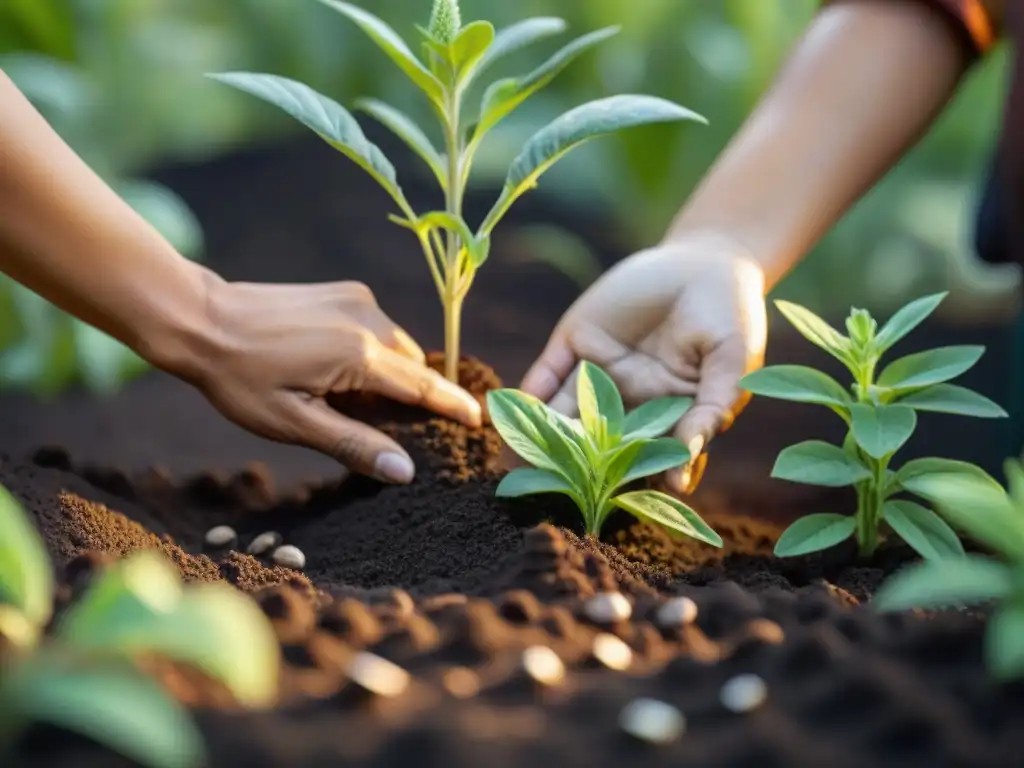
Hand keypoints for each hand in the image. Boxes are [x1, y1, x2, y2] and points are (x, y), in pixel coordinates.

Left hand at [163, 274, 480, 483]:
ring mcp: (356, 298)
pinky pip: (378, 328)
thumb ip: (354, 444)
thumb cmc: (241, 379)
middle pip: (413, 366)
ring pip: (397, 346)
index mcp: (359, 355)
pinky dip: (374, 351)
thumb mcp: (293, 422)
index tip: (482, 419)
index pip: (423, 387)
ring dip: (390, 372)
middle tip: (398, 427)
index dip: (454, 406)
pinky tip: (338, 368)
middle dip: (414, 394)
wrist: (201, 318)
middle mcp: (368, 319)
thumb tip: (406, 471)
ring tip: (350, 398)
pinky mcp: (343, 290)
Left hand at [520, 233, 766, 493]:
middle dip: (574, 468)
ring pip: (565, 414)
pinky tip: (514, 408)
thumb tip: (690, 455)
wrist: (706, 257)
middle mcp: (627, 404)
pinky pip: (549, 371)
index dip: (631, 480)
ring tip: (524, 460)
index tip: (620, 503)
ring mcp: (597, 374)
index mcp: (667, 417)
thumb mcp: (732, 360)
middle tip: (554, 490)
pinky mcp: (576, 342)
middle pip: (596, 445)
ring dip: (544, 437)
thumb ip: (712, 405)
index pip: (645, 458)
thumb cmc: (730, 315)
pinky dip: (531, 391)